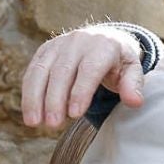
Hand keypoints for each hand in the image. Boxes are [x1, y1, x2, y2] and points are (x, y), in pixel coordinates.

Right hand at [21, 27, 145, 128]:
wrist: (104, 38)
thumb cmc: (119, 61)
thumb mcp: (133, 70)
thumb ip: (133, 85)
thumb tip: (135, 102)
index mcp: (104, 45)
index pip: (89, 69)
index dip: (81, 91)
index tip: (75, 114)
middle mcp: (78, 41)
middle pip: (62, 72)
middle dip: (55, 100)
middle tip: (53, 124)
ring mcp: (59, 44)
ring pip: (42, 71)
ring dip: (35, 98)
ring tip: (34, 122)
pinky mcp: (45, 50)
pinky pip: (33, 71)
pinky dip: (28, 93)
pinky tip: (29, 112)